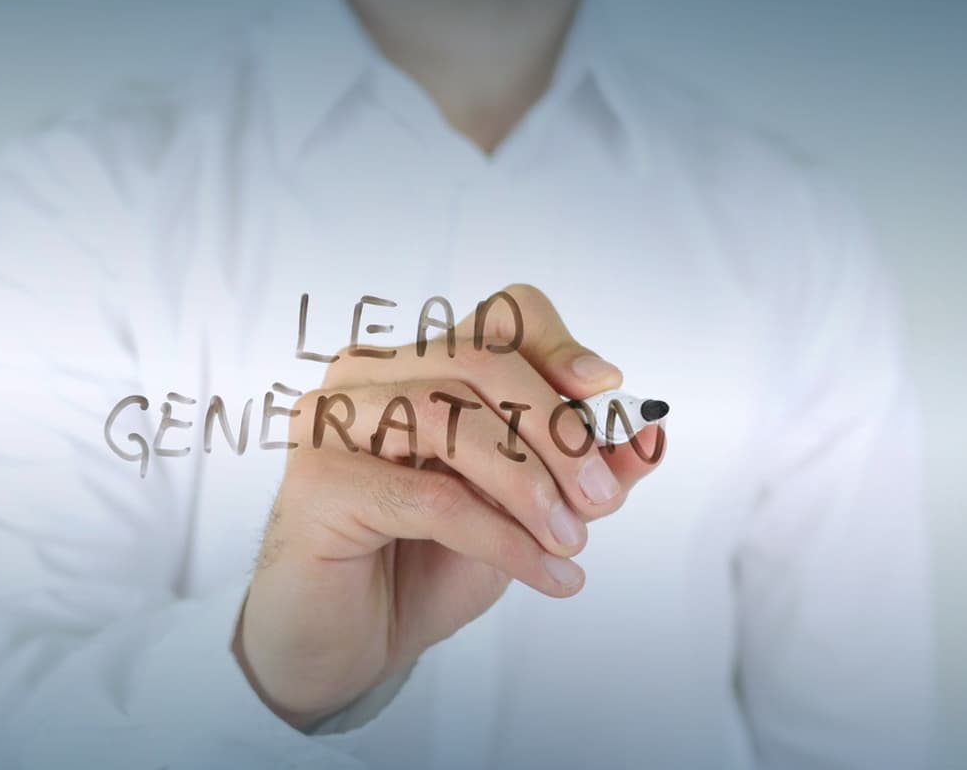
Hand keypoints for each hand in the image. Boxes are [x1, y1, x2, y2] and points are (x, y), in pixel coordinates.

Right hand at [233, 284, 666, 727]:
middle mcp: (365, 377)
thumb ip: (582, 469)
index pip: (497, 320)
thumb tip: (648, 432)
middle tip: (601, 496)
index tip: (607, 390)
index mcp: (416, 364)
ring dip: (529, 483)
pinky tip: (546, 572)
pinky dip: (502, 537)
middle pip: (477, 361)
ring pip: (448, 419)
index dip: (557, 345)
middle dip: (555, 427)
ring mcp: (331, 423)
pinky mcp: (317, 484)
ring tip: (570, 539)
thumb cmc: (425, 565)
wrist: (348, 645)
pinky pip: (431, 497)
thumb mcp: (525, 512)